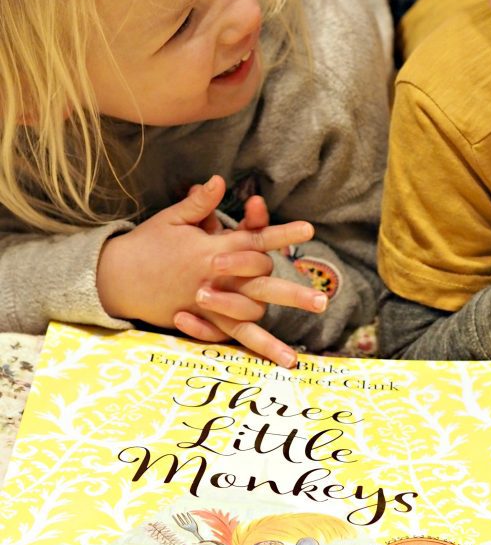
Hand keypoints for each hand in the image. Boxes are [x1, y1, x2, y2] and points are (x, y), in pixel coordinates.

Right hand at [97, 176, 320, 365]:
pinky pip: (227, 339)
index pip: (254, 240)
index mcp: (212, 250)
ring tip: (295, 358)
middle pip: (260, 286)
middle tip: (323, 300)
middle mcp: (215, 280)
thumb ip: (199, 205)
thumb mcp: (171, 220)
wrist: (113, 278)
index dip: (282, 234)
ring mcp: (207, 305)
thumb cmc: (147, 245)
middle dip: (292, 293)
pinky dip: (248, 351)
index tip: (309, 229)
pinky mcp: (198, 322)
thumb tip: (220, 180)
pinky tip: (269, 363)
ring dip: (271, 339)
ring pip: (245, 321)